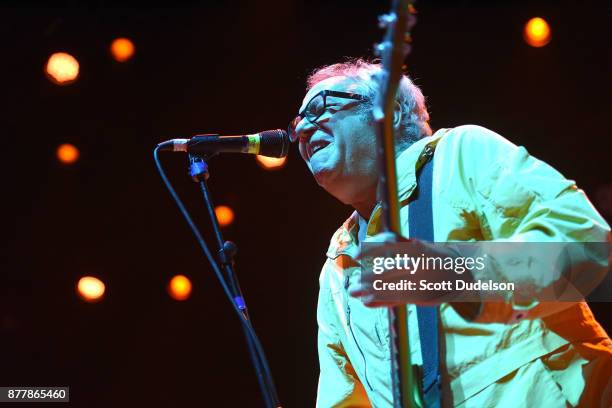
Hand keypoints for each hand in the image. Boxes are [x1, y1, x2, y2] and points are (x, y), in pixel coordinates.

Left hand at [349, 232, 463, 306]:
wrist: (464, 274)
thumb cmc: (435, 258)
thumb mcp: (420, 245)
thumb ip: (399, 244)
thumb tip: (374, 241)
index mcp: (417, 248)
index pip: (389, 244)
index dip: (370, 249)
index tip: (355, 254)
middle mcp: (419, 263)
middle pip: (388, 269)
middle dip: (367, 277)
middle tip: (352, 281)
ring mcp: (422, 281)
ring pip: (391, 286)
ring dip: (370, 290)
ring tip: (354, 292)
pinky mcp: (423, 296)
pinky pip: (398, 299)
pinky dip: (381, 300)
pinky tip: (367, 301)